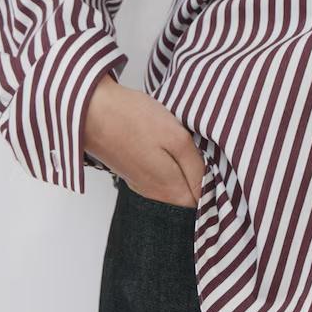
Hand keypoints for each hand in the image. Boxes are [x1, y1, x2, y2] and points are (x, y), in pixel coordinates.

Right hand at [84, 76, 205, 206]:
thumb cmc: (133, 119)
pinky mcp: (131, 170)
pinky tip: (170, 145)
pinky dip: (169, 164)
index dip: (216, 185)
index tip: (223, 165)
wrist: (89, 110)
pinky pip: (159, 175)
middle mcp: (155, 193)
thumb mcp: (176, 138)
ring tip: (192, 145)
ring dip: (186, 169)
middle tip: (211, 151)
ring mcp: (141, 183)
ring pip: (174, 184)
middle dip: (202, 177)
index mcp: (169, 189)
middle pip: (188, 194)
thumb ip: (195, 167)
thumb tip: (209, 187)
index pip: (203, 201)